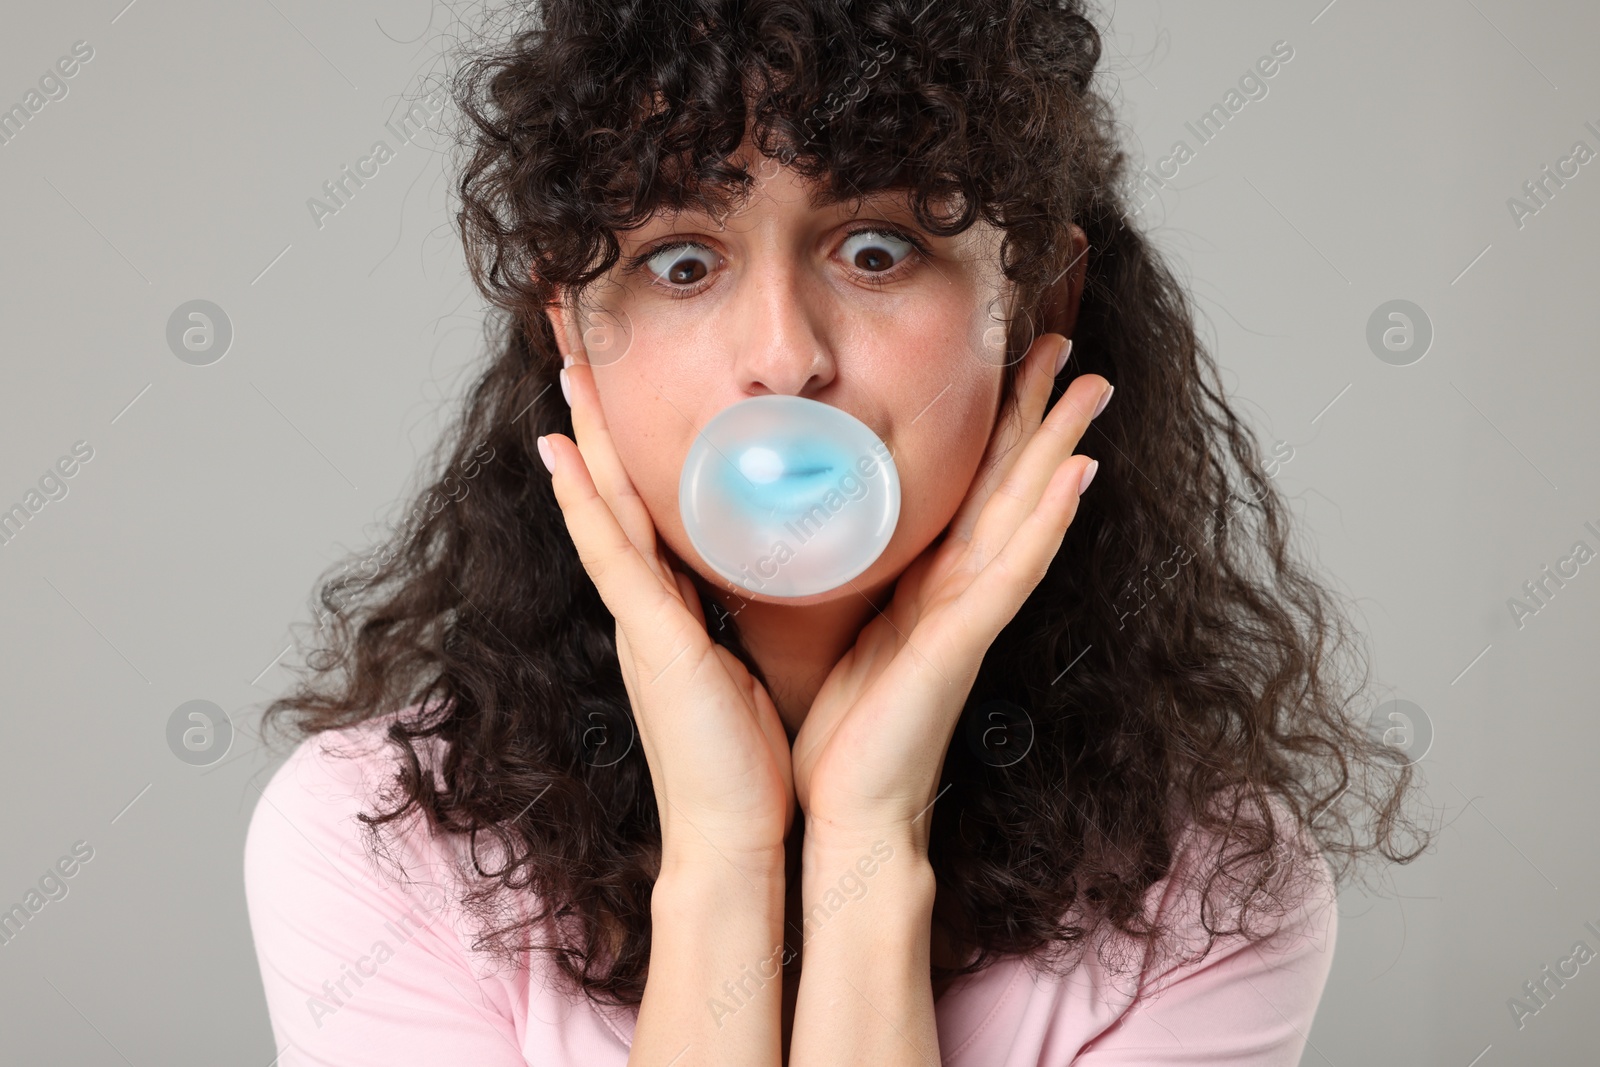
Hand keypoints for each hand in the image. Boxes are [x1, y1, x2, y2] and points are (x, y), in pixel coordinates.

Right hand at [540, 342, 794, 866]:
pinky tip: (560, 454)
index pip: (640, 505)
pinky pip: (612, 556)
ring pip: (603, 507)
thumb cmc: (743, 759)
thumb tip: (759, 569)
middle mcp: (643, 603)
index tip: (613, 383)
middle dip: (593, 418)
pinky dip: (583, 505)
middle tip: (574, 345)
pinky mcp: (651, 639)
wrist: (733, 834)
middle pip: (609, 490)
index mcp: (668, 607)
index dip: (621, 444)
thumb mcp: (742, 664)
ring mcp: (638, 619)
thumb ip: (736, 615)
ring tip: (565, 366)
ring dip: (582, 436)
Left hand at [790, 333, 1108, 851]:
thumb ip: (854, 583)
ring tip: (1092, 389)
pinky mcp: (963, 644)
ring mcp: (970, 616)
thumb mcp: (845, 636)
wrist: (848, 814)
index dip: (1000, 430)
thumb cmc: (844, 736)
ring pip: (1025, 513)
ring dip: (1060, 448)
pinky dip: (1049, 523)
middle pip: (1011, 486)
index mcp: (929, 587)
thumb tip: (828, 531)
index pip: (974, 492)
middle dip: (1043, 417)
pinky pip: (1013, 572)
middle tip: (1074, 350)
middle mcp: (960, 593)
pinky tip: (1078, 475)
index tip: (1016, 367)